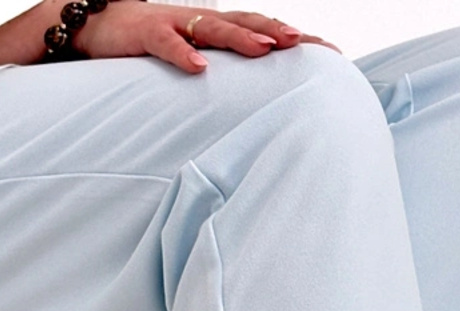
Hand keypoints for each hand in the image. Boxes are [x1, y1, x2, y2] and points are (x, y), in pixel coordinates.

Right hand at [70, 4, 341, 72]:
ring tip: (265, 49)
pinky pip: (166, 43)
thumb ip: (228, 80)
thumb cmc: (157, 48)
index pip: (265, 31)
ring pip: (213, 28)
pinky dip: (182, 54)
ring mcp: (176, 25)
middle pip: (247, 23)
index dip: (297, 39)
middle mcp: (203, 24)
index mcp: (220, 32)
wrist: (99, 25)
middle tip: (305, 44)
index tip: (333, 53)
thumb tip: (266, 110)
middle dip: (278, 32)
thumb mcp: (198, 63)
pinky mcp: (146, 33)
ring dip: (240, 38)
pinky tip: (199, 67)